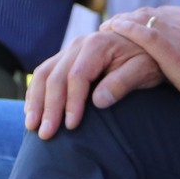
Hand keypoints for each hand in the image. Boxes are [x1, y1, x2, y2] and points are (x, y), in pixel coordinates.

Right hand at [24, 26, 166, 137]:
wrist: (146, 44)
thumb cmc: (148, 60)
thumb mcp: (143, 70)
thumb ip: (122, 83)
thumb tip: (98, 101)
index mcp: (98, 44)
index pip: (77, 76)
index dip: (72, 102)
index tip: (72, 126)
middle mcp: (78, 44)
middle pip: (55, 77)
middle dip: (49, 108)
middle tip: (46, 134)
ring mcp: (69, 51)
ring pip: (43, 75)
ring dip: (36, 102)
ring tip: (32, 127)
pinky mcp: (65, 59)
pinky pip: (43, 74)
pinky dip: (35, 93)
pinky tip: (32, 112)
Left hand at [105, 7, 179, 119]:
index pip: (171, 14)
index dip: (153, 20)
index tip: (141, 25)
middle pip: (154, 13)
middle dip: (135, 18)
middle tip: (118, 24)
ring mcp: (179, 31)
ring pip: (143, 18)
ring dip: (123, 21)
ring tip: (108, 27)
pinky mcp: (169, 47)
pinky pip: (140, 32)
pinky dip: (124, 28)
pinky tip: (111, 29)